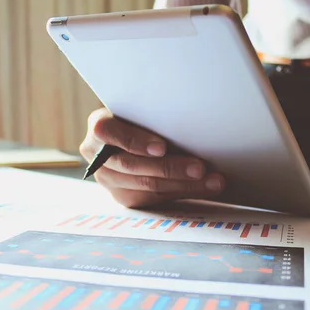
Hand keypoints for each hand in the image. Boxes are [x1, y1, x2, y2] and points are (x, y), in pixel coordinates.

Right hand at [79, 108, 225, 207]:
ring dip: (184, 184)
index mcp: (100, 127)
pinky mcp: (124, 196)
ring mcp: (109, 179)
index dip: (136, 142)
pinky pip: (154, 198)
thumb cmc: (143, 117)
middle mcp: (98, 156)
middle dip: (169, 168)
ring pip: (147, 185)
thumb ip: (154, 118)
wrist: (133, 133)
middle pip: (133, 165)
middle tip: (199, 168)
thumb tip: (191, 125)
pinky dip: (182, 192)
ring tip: (211, 180)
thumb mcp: (143, 111)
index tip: (162, 147)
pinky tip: (204, 187)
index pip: (109, 132)